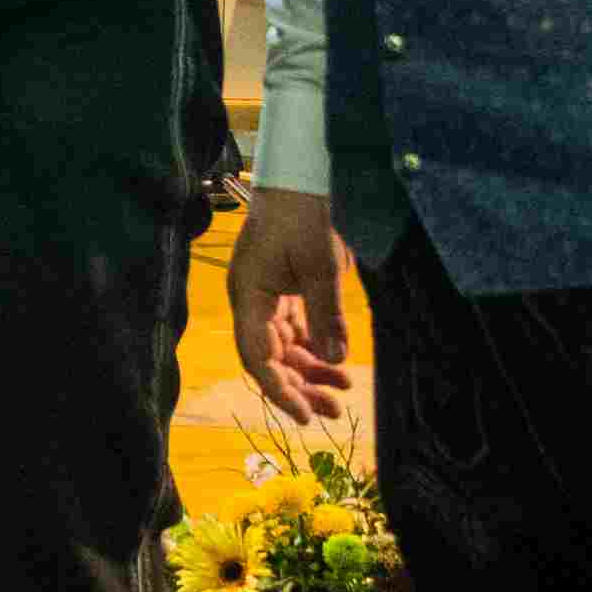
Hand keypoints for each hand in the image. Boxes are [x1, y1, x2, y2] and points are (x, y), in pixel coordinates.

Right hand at [230, 186, 357, 424]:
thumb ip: (327, 316)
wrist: (300, 177)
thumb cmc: (303, 215)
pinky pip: (294, 330)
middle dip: (300, 385)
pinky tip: (336, 363)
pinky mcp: (281, 289)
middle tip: (333, 409)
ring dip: (309, 370)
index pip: (257, 356)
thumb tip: (335, 361)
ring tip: (342, 390)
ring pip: (284, 347)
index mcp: (248, 295)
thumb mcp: (321, 267)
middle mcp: (251, 301)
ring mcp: (264, 295)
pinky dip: (313, 347)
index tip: (304, 414)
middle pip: (270, 357)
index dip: (278, 389)